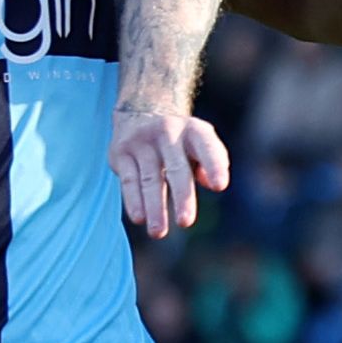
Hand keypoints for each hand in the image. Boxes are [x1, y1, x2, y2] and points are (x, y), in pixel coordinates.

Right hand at [112, 109, 231, 239]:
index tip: (220, 186)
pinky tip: (139, 218)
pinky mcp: (121, 152)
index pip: (207, 148)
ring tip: (158, 232)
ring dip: (154, 207)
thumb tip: (213, 185)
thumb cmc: (182, 138)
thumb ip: (213, 161)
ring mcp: (142, 142)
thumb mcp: (201, 142)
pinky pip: (128, 180)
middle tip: (186, 222)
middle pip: (176, 169)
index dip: (214, 166)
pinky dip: (133, 200)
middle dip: (182, 197)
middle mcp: (168, 132)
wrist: (142, 109)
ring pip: (150, 179)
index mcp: (194, 131)